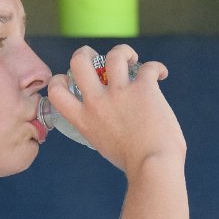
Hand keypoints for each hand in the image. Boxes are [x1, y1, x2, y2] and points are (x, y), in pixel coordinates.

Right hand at [48, 44, 184, 174]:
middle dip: (86, 53)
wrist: (152, 166)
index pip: (56, 91)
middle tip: (97, 58)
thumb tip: (115, 119)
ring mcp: (120, 92)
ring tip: (131, 58)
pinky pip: (149, 67)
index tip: (71, 81)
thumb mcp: (104, 145)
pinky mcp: (143, 88)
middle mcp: (97, 102)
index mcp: (84, 119)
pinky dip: (157, 68)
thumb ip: (102, 127)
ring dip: (122, 51)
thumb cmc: (134, 164)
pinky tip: (161, 74)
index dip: (59, 80)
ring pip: (113, 55)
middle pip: (79, 61)